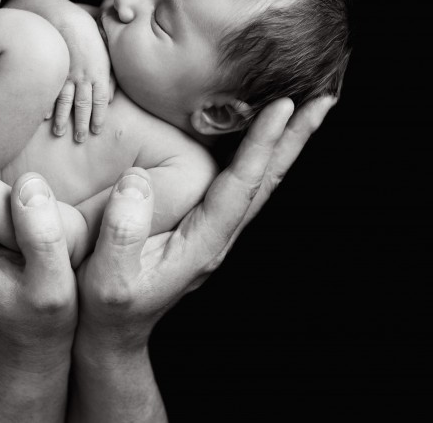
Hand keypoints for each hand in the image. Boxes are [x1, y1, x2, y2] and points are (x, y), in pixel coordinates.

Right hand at [49, 8, 112, 142]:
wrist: (60, 15)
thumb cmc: (85, 26)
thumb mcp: (105, 45)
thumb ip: (110, 70)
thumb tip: (112, 95)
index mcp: (99, 70)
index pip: (101, 99)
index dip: (99, 116)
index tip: (97, 129)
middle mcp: (83, 75)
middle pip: (84, 105)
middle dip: (82, 124)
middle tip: (81, 139)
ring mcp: (65, 74)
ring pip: (65, 102)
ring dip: (62, 119)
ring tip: (59, 132)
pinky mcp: (50, 70)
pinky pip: (48, 91)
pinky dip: (46, 105)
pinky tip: (44, 117)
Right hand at [76, 95, 335, 350]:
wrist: (114, 333)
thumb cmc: (108, 309)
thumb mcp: (107, 279)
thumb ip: (122, 234)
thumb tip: (137, 180)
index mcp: (204, 244)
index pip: (242, 186)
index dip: (263, 144)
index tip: (284, 106)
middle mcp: (219, 236)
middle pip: (267, 181)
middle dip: (296, 139)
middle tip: (326, 100)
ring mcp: (215, 232)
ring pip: (259, 181)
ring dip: (285, 145)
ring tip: (309, 110)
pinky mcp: (204, 226)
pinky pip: (240, 184)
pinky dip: (259, 154)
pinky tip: (263, 136)